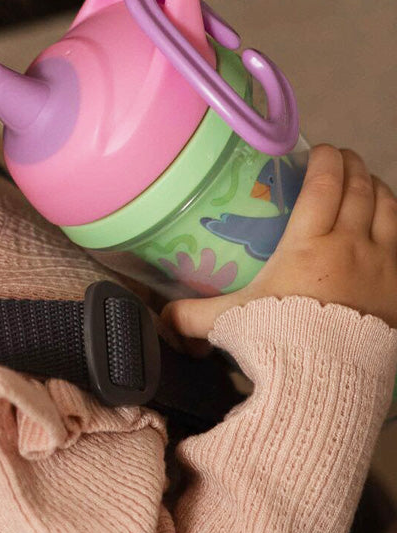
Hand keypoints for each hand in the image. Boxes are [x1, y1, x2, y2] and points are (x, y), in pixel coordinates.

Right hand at [161, 144, 396, 343]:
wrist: (327, 382)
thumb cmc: (277, 340)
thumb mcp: (228, 321)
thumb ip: (189, 315)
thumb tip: (158, 317)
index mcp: (309, 244)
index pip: (325, 184)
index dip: (326, 159)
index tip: (320, 150)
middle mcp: (350, 245)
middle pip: (361, 188)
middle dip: (353, 166)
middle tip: (341, 159)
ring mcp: (383, 265)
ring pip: (390, 208)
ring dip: (378, 188)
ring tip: (366, 183)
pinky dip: (395, 220)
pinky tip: (385, 221)